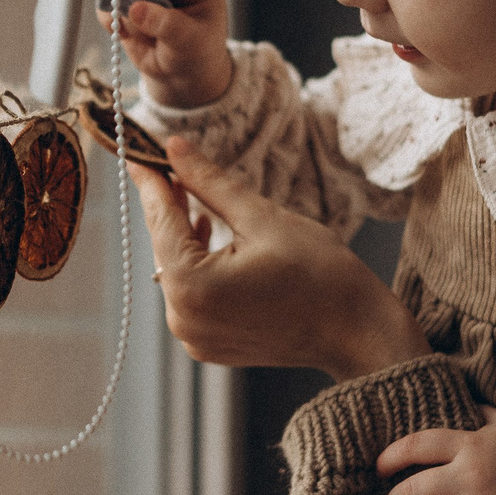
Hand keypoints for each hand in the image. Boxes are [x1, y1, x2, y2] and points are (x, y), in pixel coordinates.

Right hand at [100, 0, 231, 108]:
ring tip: (147, 37)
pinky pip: (106, 0)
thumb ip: (166, 24)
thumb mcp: (189, 42)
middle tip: (137, 18)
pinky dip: (109, 17)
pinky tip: (124, 34)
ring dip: (127, 14)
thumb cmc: (194, 52)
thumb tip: (133, 8)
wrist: (179, 70)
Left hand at [131, 136, 431, 379]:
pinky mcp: (207, 345)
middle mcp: (182, 318)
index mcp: (192, 285)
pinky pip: (190, 296)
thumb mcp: (262, 217)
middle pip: (165, 247)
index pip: (160, 218)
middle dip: (171, 207)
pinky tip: (215, 243)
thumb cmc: (321, 274)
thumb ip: (210, 183)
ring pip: (176, 271)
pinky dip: (198, 268)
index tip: (138, 148)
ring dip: (186, 238)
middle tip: (173, 166)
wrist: (357, 332)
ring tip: (200, 205)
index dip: (151, 179)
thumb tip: (174, 148)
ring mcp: (193, 337)